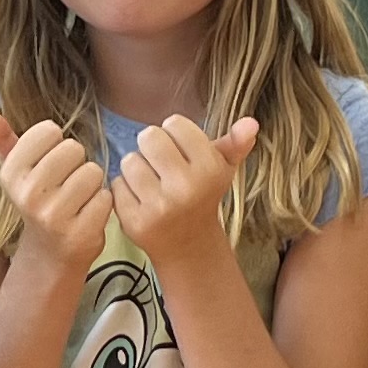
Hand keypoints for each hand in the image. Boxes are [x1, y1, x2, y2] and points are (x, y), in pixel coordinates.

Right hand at [0, 108, 111, 270]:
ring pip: (93, 171)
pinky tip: (87, 214)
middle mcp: (28, 195)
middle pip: (74, 149)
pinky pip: (105, 197)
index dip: (57, 143)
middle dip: (77, 163)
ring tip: (78, 199)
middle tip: (67, 183)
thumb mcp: (17, 170)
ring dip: (91, 183)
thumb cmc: (38, 200)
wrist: (50, 252)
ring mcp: (53, 216)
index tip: (50, 164)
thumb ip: (2, 138)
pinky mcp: (79, 233)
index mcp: (11, 174)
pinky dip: (102, 203)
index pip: (49, 131)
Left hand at [106, 113, 259, 277]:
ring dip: (136, 168)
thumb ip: (235, 144)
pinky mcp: (135, 221)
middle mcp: (185, 187)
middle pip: (149, 137)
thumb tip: (251, 122)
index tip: (181, 151)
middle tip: (161, 165)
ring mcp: (159, 206)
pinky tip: (140, 200)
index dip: (174, 134)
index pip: (174, 124)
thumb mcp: (222, 170)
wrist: (189, 245)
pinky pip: (116, 185)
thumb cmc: (202, 196)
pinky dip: (124, 189)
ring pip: (129, 160)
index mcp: (209, 169)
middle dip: (152, 147)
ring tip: (151, 183)